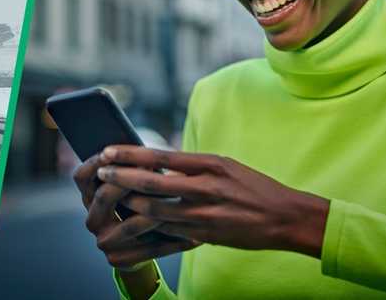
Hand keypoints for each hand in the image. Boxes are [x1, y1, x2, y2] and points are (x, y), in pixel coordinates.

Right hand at [73, 153, 199, 268]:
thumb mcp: (131, 187)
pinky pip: (149, 249)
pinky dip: (173, 241)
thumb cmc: (139, 206)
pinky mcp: (118, 260)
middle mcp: (92, 220)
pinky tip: (194, 236)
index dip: (96, 163)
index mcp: (88, 198)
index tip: (115, 151)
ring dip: (157, 211)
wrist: (138, 248)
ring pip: (131, 224)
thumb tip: (148, 153)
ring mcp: (103, 241)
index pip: (82, 176)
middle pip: (104, 196)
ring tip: (180, 202)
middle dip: (129, 180)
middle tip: (155, 170)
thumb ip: (132, 171)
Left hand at [96, 145, 329, 255]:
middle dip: (121, 177)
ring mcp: (205, 214)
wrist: (285, 217)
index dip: (130, 154)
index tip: (109, 150)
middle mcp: (206, 187)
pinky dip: (148, 225)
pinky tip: (134, 221)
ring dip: (130, 203)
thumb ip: (194, 166)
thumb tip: (159, 162)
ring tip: (112, 197)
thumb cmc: (254, 187)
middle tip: (101, 172)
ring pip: (155, 210)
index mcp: (210, 164)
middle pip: (152, 182)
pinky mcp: (205, 235)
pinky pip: (168, 230)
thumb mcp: (225, 165)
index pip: (161, 156)